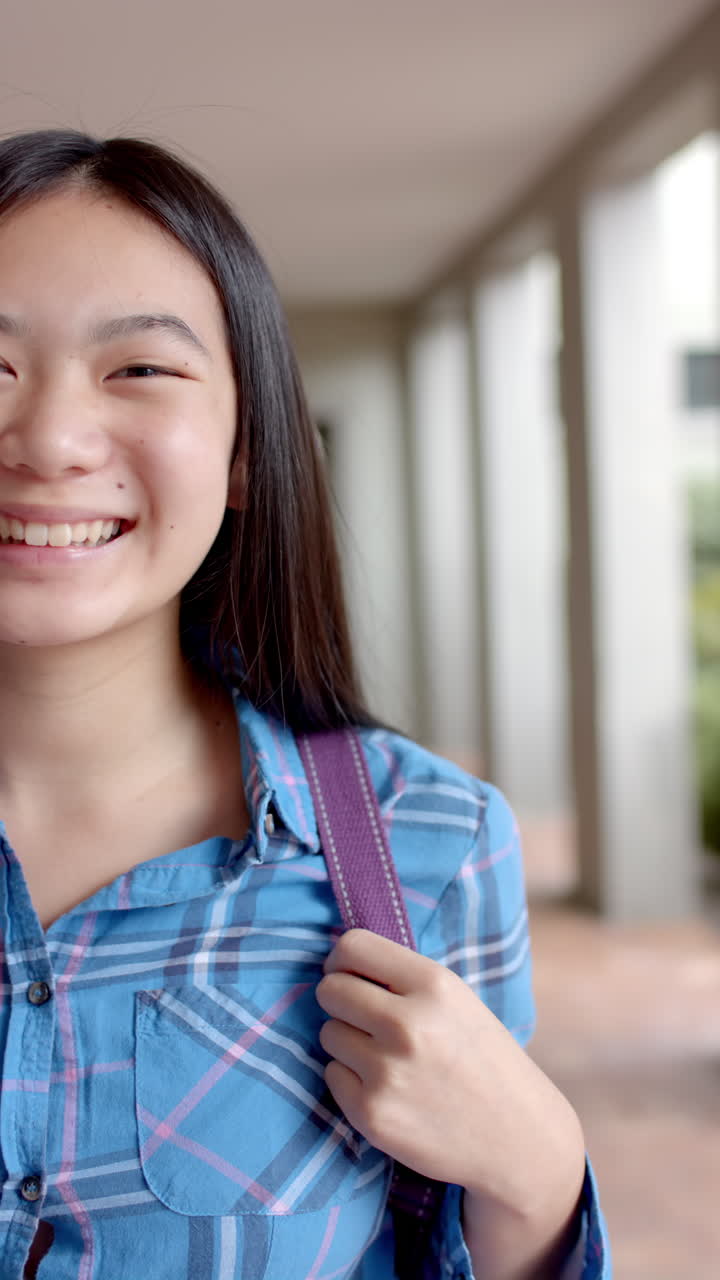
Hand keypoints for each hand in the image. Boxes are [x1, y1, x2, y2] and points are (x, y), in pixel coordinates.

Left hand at [316, 929, 584, 1224]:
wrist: (518, 1139)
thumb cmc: (485, 1061)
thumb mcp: (459, 1001)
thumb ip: (404, 979)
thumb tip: (339, 963)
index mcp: (434, 985)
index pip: (353, 946)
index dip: (342, 960)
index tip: (348, 975)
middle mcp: (407, 1024)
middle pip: (331, 990)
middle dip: (340, 1001)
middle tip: (364, 1018)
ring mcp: (386, 1071)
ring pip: (328, 1033)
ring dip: (348, 1042)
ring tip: (387, 1058)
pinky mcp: (371, 1113)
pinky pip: (332, 1075)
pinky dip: (351, 1080)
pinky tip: (389, 1090)